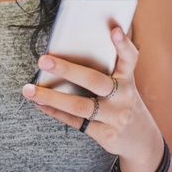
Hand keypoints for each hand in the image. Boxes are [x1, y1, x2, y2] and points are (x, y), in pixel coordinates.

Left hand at [21, 27, 163, 171]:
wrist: (143, 142)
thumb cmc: (124, 103)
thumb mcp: (124, 87)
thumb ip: (106, 72)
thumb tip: (70, 52)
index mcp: (128, 80)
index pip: (129, 59)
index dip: (123, 45)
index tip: (115, 29)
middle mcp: (123, 97)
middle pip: (94, 81)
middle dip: (67, 69)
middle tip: (43, 60)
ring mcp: (114, 117)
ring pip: (80, 106)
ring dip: (51, 97)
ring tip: (28, 89)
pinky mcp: (105, 134)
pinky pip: (75, 121)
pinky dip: (54, 111)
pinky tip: (39, 103)